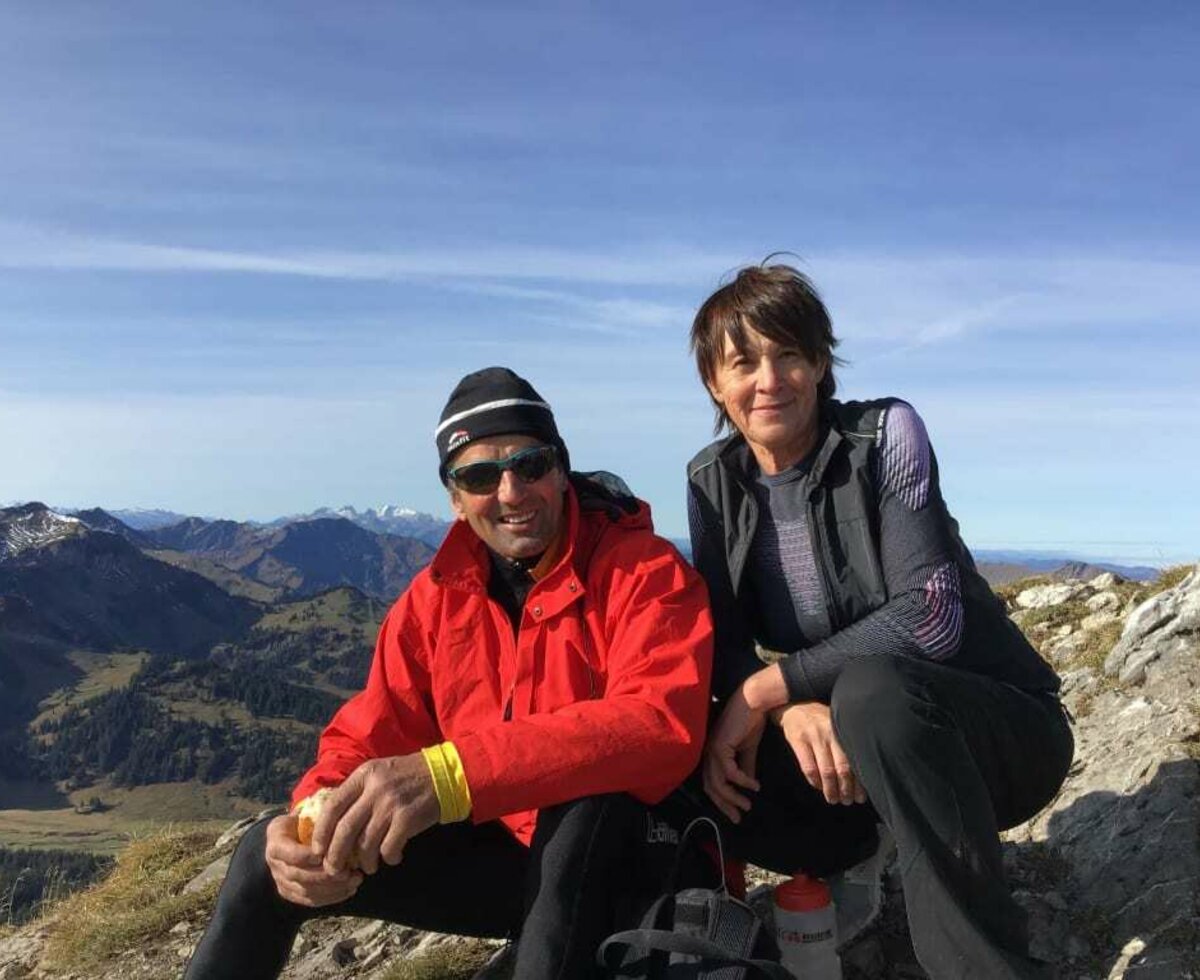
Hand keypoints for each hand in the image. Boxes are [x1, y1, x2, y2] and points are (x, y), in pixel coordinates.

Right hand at [264, 813, 362, 906]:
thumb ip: (316, 815)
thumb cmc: (302, 822)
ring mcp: (281, 881)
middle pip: (299, 876)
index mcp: (276, 842)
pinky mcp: (290, 893)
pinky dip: (331, 897)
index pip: (290, 854)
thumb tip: (338, 811)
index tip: (327, 854)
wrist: (287, 839)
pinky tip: (349, 890)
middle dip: (326, 876)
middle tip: (349, 872)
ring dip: (332, 889)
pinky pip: (310, 900)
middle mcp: (275, 865)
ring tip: (355, 881)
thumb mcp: (303, 813)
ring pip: (306, 891)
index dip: (308, 856)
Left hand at [309, 754, 439, 874]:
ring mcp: (391, 803)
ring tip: (368, 867)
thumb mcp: (378, 774)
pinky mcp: (408, 818)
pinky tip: (393, 857)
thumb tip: (332, 824)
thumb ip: (357, 793)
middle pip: (345, 829)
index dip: (321, 832)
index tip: (317, 850)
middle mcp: (375, 789)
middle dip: (336, 855)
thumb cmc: (406, 776)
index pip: (332, 806)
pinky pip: (389, 848)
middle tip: (334, 870)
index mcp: (363, 776)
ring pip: (366, 843)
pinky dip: (388, 858)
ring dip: (364, 862)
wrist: (443, 774)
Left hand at [702, 684, 765, 823]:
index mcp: (712, 754)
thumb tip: (748, 784)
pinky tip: (754, 786)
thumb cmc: (749, 722)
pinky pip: (730, 772)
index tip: (736, 814)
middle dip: (725, 805)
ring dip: (734, 796)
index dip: (722, 801)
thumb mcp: (748, 750)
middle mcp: (708, 753)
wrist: (753, 702)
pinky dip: (742, 782)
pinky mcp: (720, 745)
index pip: (711, 784)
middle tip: (739, 817)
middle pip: (711, 787)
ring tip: (748, 804)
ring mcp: (712, 749)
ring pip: (719, 782)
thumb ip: (746, 767)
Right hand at [772, 702, 865, 805]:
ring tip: (833, 799)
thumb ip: (847, 745)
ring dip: (831, 790)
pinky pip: (808, 767)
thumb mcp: (837, 726)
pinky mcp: (798, 740)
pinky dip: (815, 781)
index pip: (855, 761)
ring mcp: (813, 736)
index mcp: (843, 730)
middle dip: (846, 789)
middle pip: (842, 768)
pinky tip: (818, 786)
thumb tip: (862, 775)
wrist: (795, 705)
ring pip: (826, 771)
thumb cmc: (821, 719)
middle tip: (847, 801)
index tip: (861, 797)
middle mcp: (831, 733)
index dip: (859, 783)